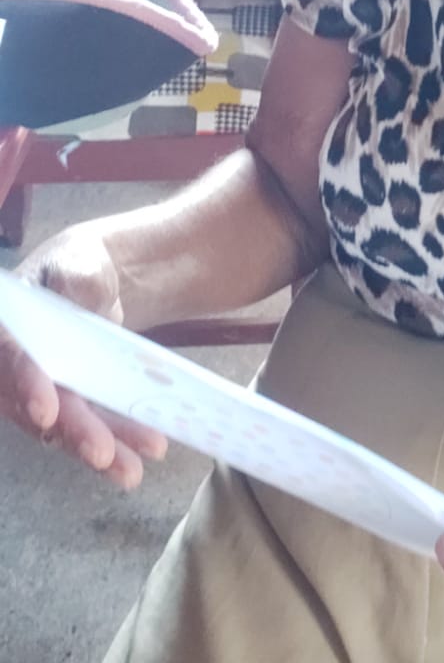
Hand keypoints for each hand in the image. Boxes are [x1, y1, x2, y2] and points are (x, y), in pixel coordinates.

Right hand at [0, 226, 166, 487]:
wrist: (98, 279)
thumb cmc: (79, 265)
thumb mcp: (79, 261)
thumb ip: (77, 279)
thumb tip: (78, 299)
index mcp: (8, 328)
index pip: (11, 357)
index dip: (27, 386)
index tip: (46, 412)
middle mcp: (16, 368)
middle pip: (36, 405)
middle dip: (72, 430)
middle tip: (102, 453)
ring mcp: (43, 390)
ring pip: (65, 425)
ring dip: (98, 448)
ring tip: (132, 470)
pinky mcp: (71, 403)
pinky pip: (91, 424)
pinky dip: (115, 439)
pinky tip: (141, 454)